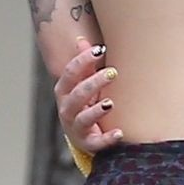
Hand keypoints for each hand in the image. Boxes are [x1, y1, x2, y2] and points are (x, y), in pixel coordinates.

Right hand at [55, 37, 122, 154]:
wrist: (83, 136)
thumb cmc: (85, 104)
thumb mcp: (84, 84)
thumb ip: (85, 66)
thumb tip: (83, 41)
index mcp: (64, 91)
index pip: (70, 73)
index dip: (82, 60)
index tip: (99, 49)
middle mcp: (67, 109)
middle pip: (77, 94)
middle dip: (93, 83)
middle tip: (112, 72)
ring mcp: (76, 127)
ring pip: (83, 118)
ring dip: (96, 111)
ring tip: (110, 103)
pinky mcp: (88, 143)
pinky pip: (97, 143)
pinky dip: (107, 139)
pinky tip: (119, 132)